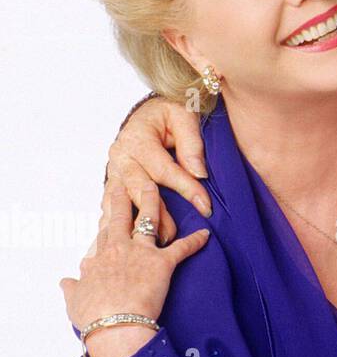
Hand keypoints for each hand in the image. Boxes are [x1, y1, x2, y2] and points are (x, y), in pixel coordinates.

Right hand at [61, 184, 208, 356]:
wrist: (115, 326)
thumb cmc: (94, 316)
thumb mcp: (76, 300)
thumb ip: (73, 287)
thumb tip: (66, 280)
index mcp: (100, 257)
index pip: (104, 232)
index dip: (107, 217)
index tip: (108, 205)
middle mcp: (119, 249)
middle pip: (121, 216)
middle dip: (124, 195)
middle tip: (127, 180)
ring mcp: (142, 253)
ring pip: (149, 219)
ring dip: (155, 202)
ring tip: (158, 186)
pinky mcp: (163, 264)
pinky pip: (182, 248)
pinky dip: (196, 241)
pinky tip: (206, 234)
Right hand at [105, 96, 210, 243]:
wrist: (151, 111)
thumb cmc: (171, 111)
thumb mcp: (185, 116)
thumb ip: (192, 144)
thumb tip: (199, 173)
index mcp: (137, 139)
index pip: (164, 170)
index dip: (186, 188)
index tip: (205, 206)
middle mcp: (120, 156)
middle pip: (138, 190)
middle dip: (157, 214)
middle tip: (171, 236)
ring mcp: (113, 170)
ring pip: (121, 201)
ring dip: (133, 224)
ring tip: (147, 245)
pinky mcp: (112, 181)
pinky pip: (111, 205)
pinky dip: (114, 224)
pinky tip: (118, 242)